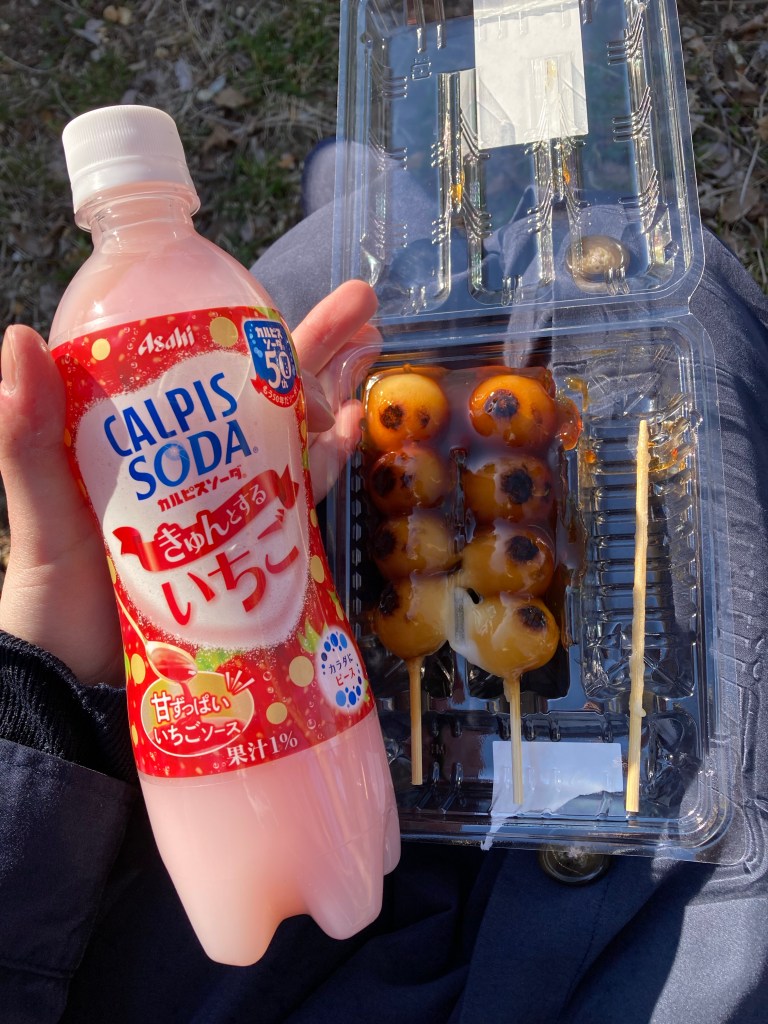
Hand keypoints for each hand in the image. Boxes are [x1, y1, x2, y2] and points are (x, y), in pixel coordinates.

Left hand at [0, 280, 379, 686]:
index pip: (194, 368)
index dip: (235, 327)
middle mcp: (195, 461)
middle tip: (363, 306)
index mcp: (145, 438)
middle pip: (258, 392)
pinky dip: (325, 463)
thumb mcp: (39, 506)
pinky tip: (348, 435)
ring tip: (372, 353)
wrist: (81, 681)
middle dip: (313, 346)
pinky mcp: (255, 545)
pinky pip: (297, 497)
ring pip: (289, 436)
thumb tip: (19, 338)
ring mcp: (228, 501)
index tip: (264, 290)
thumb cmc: (51, 588)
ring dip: (332, 395)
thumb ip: (23, 435)